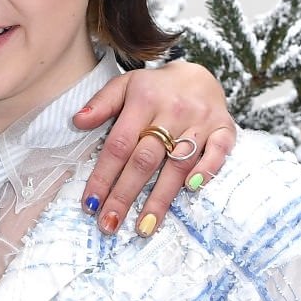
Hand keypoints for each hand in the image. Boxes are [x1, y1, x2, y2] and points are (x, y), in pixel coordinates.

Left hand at [74, 60, 234, 235]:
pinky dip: (206, 172)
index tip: (90, 204)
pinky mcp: (224, 128)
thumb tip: (77, 121)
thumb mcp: (125, 85)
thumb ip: (101, 103)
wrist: (200, 74)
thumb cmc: (155, 88)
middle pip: (145, 160)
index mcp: (144, 100)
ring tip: (144, 227)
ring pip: (178, 164)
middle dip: (125, 195)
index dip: (103, 176)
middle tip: (110, 224)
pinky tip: (190, 192)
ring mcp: (200, 121)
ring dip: (160, 198)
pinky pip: (218, 152)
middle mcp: (172, 111)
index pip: (119, 144)